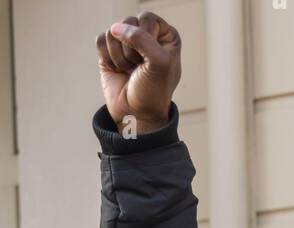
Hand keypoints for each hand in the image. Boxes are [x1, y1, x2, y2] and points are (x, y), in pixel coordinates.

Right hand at [96, 11, 180, 135]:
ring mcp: (127, 43)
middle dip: (130, 50)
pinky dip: (107, 58)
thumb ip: (141, 38)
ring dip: (119, 57)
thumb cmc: (152, 92)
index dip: (144, 38)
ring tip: (130, 72)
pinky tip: (118, 71)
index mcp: (165, 36)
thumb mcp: (158, 63)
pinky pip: (101, 41)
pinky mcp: (109, 51)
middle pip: (127, 23)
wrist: (135, 115)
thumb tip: (115, 28)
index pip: (146, 18)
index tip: (150, 60)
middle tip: (139, 68)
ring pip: (112, 32)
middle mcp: (146, 35)